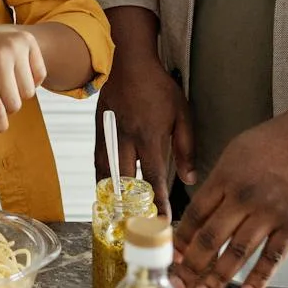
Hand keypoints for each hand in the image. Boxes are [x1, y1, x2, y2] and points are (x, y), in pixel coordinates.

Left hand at [0, 25, 46, 142]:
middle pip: (14, 104)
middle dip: (9, 107)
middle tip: (1, 96)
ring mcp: (15, 47)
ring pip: (29, 92)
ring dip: (20, 93)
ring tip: (9, 81)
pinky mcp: (29, 42)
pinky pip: (40, 76)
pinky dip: (32, 80)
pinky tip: (19, 71)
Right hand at [93, 42, 194, 218]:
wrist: (132, 62)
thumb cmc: (160, 87)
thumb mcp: (182, 114)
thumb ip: (186, 147)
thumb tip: (189, 178)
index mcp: (149, 135)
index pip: (154, 176)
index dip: (159, 201)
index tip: (162, 221)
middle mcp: (127, 137)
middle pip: (125, 180)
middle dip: (130, 205)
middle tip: (136, 226)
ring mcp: (109, 133)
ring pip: (106, 171)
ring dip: (110, 195)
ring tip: (115, 215)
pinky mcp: (98, 128)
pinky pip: (97, 158)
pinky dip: (100, 177)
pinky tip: (103, 190)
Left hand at [169, 105, 287, 287]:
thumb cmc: (278, 141)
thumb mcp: (237, 151)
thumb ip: (219, 180)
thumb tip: (202, 208)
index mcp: (225, 177)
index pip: (195, 215)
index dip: (181, 240)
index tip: (172, 257)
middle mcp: (244, 197)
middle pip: (211, 238)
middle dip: (192, 266)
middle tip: (180, 285)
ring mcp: (270, 212)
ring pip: (238, 252)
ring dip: (218, 278)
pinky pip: (274, 256)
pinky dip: (260, 277)